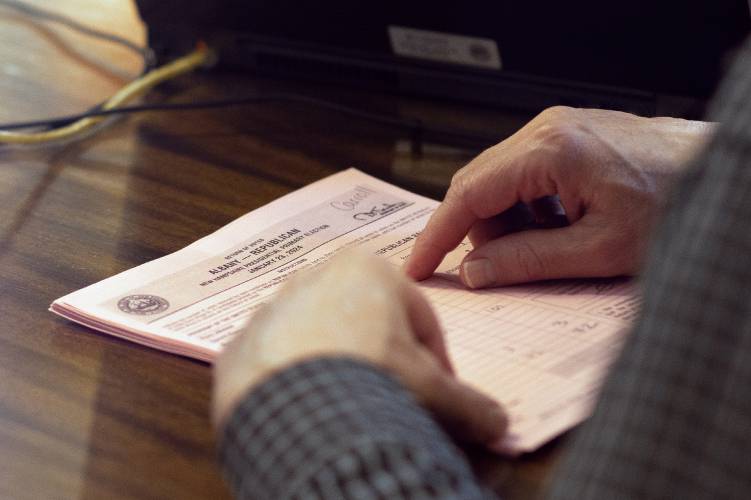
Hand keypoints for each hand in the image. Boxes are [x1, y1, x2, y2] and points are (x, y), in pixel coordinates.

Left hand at [212, 252, 506, 445]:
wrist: (293, 410)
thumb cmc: (370, 379)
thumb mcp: (433, 392)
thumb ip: (470, 405)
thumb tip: (499, 425)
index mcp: (368, 268)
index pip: (422, 319)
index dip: (438, 363)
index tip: (441, 397)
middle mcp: (315, 277)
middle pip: (370, 327)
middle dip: (386, 364)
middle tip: (397, 405)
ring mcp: (273, 309)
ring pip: (325, 342)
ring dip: (343, 372)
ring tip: (353, 411)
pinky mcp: (243, 344)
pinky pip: (284, 365)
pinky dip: (301, 385)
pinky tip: (314, 413)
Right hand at [405, 106, 713, 287]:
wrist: (722, 171)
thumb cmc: (676, 203)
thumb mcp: (600, 249)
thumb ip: (529, 261)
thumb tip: (477, 271)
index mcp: (551, 151)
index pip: (468, 194)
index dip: (437, 235)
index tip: (417, 265)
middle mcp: (547, 130)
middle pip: (478, 185)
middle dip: (476, 233)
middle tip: (489, 272)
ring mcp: (558, 129)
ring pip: (500, 182)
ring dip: (507, 223)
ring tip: (547, 249)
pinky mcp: (569, 137)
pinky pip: (525, 176)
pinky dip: (528, 210)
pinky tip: (558, 229)